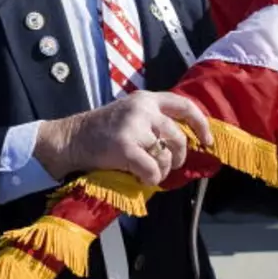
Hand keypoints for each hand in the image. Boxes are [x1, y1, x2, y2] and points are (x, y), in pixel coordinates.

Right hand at [34, 91, 213, 185]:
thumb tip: (184, 143)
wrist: (70, 139)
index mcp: (146, 99)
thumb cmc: (100, 132)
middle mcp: (142, 109)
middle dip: (178, 157)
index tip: (207, 141)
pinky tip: (139, 177)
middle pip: (178, 137)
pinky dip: (150, 179)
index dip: (201, 125)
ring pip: (166, 157)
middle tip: (168, 165)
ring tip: (147, 170)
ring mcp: (134, 127)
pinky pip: (153, 171)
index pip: (184, 106)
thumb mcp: (129, 115)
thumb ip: (153, 121)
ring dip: (161, 170)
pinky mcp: (126, 147)